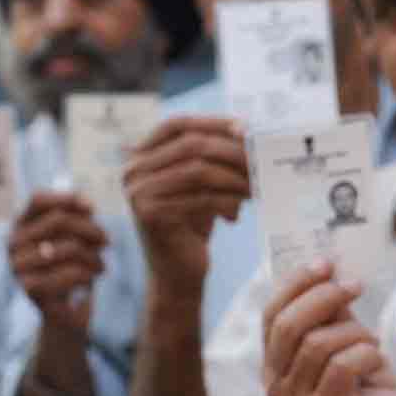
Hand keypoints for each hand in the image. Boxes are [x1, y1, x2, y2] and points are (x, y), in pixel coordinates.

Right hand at [8, 192, 104, 332]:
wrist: (65, 314)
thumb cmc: (71, 270)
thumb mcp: (76, 240)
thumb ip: (79, 219)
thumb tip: (87, 206)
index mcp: (20, 228)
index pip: (37, 200)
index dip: (67, 199)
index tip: (92, 208)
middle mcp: (12, 245)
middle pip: (60, 220)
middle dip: (92, 229)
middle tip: (107, 242)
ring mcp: (16, 268)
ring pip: (68, 246)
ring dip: (94, 255)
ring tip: (101, 265)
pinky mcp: (29, 291)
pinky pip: (69, 272)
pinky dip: (89, 273)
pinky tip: (92, 279)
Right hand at [123, 116, 248, 299]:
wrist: (176, 273)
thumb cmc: (192, 224)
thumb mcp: (200, 184)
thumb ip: (212, 158)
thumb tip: (249, 132)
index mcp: (141, 156)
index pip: (177, 125)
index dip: (212, 122)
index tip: (246, 128)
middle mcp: (133, 171)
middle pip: (192, 146)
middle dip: (232, 151)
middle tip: (262, 160)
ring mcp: (138, 193)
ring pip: (199, 171)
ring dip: (234, 177)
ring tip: (257, 187)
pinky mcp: (150, 215)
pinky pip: (200, 198)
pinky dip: (227, 201)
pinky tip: (238, 212)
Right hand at [262, 261, 395, 395]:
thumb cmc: (365, 382)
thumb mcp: (343, 337)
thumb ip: (330, 311)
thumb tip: (326, 267)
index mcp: (273, 363)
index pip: (271, 313)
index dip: (297, 283)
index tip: (326, 262)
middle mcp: (275, 386)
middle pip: (288, 325)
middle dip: (325, 296)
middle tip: (356, 285)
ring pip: (318, 344)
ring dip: (354, 332)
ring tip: (371, 341)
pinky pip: (342, 366)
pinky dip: (366, 353)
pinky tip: (376, 359)